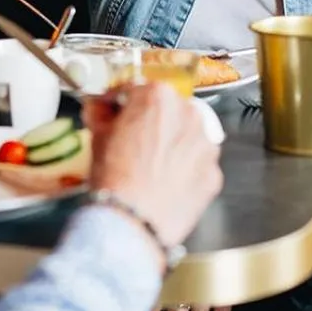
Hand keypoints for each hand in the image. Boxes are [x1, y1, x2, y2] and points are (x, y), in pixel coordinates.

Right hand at [83, 82, 221, 249]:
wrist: (132, 221)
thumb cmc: (115, 179)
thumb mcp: (98, 138)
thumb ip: (101, 115)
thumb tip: (99, 109)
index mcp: (157, 96)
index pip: (136, 89)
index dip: (121, 102)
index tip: (115, 111)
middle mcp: (188, 113)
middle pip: (167, 111)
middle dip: (151, 123)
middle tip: (133, 143)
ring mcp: (205, 144)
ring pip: (187, 136)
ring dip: (173, 145)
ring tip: (151, 167)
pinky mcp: (214, 172)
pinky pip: (198, 165)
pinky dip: (186, 171)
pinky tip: (166, 184)